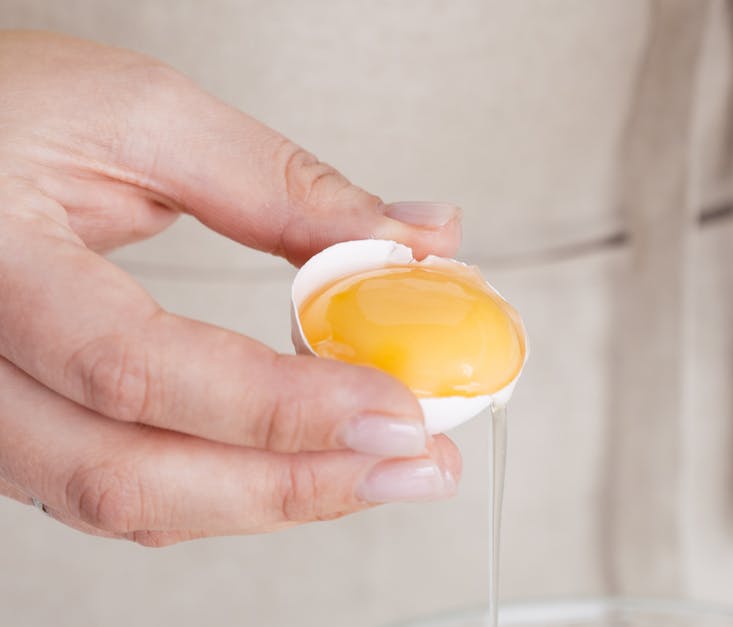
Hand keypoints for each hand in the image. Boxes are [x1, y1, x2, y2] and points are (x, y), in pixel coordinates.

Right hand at [0, 31, 463, 544]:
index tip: (397, 411)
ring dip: (272, 498)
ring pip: (123, 502)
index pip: (136, 367)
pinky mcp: (15, 428)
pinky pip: (118, 490)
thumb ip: (282, 186)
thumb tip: (415, 238)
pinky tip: (308, 463)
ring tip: (384, 470)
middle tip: (417, 465)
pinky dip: (226, 488)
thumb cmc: (2, 107)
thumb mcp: (141, 115)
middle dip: (295, 485)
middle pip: (127, 473)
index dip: (281, 407)